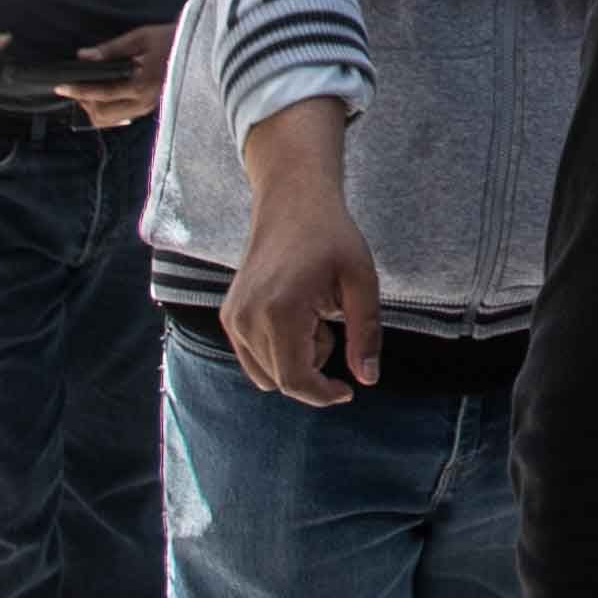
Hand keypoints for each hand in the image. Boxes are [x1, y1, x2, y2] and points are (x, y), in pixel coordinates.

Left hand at [56, 21, 175, 128]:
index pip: (101, 93)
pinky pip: (122, 116)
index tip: (61, 86)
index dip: (78, 90)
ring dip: (95, 108)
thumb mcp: (141, 37)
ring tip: (88, 90)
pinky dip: (108, 109)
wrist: (202, 48)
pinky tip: (105, 94)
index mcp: (142, 84)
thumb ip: (111, 49)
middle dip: (84, 102)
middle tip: (74, 87)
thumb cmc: (173, 38)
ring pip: (111, 120)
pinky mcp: (151, 107)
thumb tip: (84, 56)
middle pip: (103, 114)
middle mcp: (144, 101)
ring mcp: (149, 107)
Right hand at [222, 142, 381, 402]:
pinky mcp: (228, 315)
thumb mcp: (362, 281)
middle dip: (314, 368)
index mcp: (280, 311)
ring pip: (266, 374)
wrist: (292, 202)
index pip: (295, 380)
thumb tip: (368, 379)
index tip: (347, 391)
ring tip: (313, 317)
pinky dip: (278, 352)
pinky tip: (296, 317)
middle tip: (330, 323)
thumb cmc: (332, 237)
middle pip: (281, 380)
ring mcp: (233, 317)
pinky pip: (253, 358)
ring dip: (296, 360)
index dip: (323, 395)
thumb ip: (366, 333)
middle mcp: (247, 318)